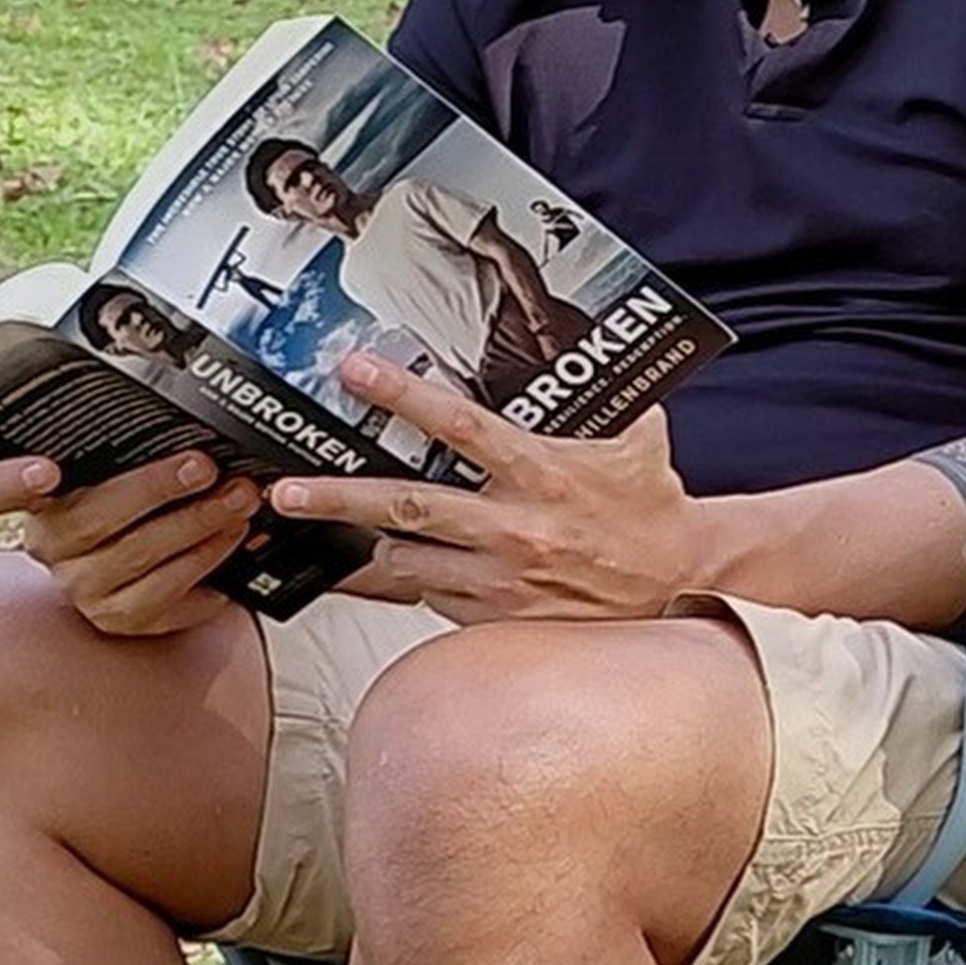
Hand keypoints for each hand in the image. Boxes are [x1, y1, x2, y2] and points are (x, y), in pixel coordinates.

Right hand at [0, 446, 261, 640]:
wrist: (157, 555)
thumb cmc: (137, 491)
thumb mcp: (123, 458)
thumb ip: (126, 435)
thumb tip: (170, 381)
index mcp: (32, 496)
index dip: (6, 481)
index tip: (45, 469)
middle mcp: (47, 545)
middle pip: (88, 521)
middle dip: (156, 489)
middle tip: (204, 466)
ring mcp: (80, 586)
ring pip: (135, 558)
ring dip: (197, 525)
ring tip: (238, 497)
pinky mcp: (118, 618)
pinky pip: (164, 596)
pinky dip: (207, 563)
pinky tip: (233, 538)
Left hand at [260, 352, 712, 621]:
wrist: (681, 584)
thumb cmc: (652, 506)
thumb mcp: (634, 438)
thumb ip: (594, 399)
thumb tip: (572, 344)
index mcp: (543, 474)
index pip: (458, 426)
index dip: (402, 395)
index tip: (354, 372)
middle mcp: (515, 528)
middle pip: (404, 506)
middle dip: (336, 496)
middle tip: (284, 488)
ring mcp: (502, 580)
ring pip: (407, 558)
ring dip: (369, 540)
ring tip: (334, 525)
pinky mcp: (498, 619)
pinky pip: (434, 596)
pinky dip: (416, 577)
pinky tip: (403, 563)